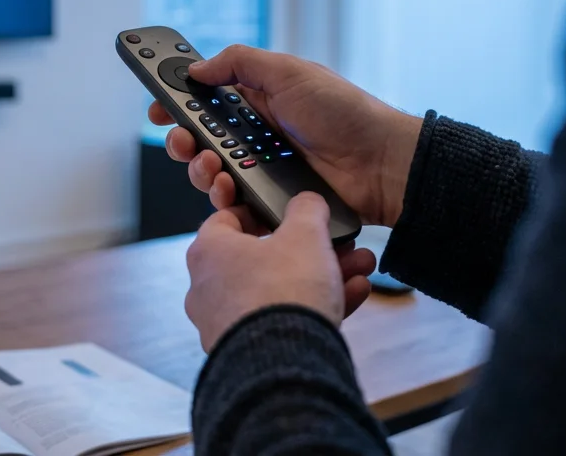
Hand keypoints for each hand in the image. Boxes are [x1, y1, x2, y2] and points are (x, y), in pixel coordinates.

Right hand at [150, 45, 421, 227]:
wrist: (380, 163)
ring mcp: (264, 172)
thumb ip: (240, 63)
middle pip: (201, 144)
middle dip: (183, 143)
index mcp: (258, 102)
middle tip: (181, 141)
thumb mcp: (289, 71)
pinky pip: (236, 207)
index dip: (179, 106)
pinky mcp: (272, 203)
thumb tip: (197, 68)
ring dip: (201, 172)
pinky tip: (227, 193)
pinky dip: (225, 202)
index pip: (206, 103)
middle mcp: (257, 138)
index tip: (158, 109)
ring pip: (213, 177)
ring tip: (212, 168)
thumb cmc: (343, 112)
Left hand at [185, 194, 376, 350]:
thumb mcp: (305, 235)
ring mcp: (224, 324)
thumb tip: (307, 201)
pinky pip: (281, 322)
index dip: (260, 212)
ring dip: (320, 278)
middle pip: (263, 258)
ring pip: (278, 290)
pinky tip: (352, 297)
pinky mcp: (244, 353)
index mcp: (208, 251)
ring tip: (358, 271)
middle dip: (309, 250)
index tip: (286, 213)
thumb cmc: (283, 290)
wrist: (283, 364)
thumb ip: (306, 210)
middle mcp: (208, 288)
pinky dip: (313, 308)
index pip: (228, 218)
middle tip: (340, 246)